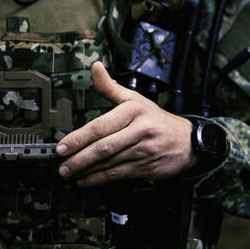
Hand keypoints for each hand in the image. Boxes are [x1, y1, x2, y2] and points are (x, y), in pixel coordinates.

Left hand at [56, 61, 195, 186]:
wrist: (188, 141)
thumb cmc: (158, 120)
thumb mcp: (136, 99)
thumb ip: (111, 87)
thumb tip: (95, 68)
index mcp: (134, 111)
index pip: (101, 126)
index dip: (79, 138)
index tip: (62, 147)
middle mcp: (139, 131)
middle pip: (103, 147)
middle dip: (79, 159)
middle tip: (61, 165)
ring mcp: (144, 151)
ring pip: (109, 164)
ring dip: (86, 171)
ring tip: (69, 173)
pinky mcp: (146, 168)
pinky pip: (118, 175)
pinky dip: (99, 180)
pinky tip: (86, 180)